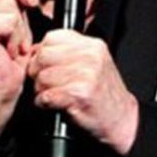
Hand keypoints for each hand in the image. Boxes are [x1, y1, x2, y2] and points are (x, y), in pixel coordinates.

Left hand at [28, 29, 138, 154]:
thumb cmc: (103, 93)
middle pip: (43, 56)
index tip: (44, 65)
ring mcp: (86, 75)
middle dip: (37, 72)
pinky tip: (53, 105)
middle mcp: (90, 56)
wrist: (122, 118)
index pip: (52, 37)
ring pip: (42, 77)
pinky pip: (47, 95)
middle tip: (44, 83)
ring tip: (52, 94)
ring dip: (40, 90)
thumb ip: (67, 52)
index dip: (41, 52)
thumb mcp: (91, 63)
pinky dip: (44, 103)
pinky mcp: (79, 95)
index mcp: (92, 45)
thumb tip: (34, 49)